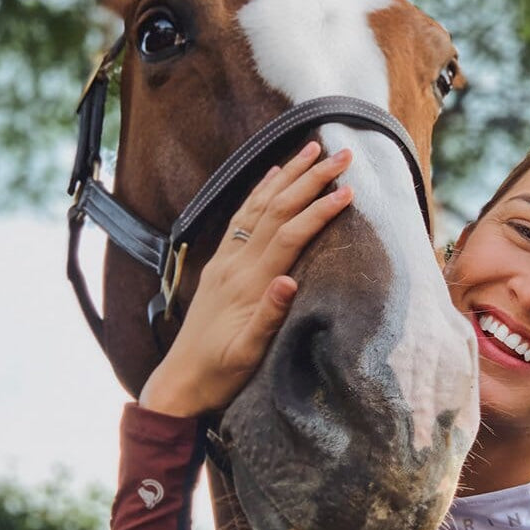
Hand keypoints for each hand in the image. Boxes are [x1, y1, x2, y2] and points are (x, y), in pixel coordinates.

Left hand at [139, 142, 353, 416]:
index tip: (349, 190)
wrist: (180, 381)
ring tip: (311, 148)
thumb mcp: (247, 354)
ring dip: (286, 175)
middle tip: (342, 153)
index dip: (320, 210)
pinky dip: (258, 192)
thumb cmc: (219, 373)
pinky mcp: (218, 264)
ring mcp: (224, 260)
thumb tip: (290, 281)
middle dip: (310, 179)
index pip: (289, 235)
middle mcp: (234, 263)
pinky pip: (241, 217)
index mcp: (247, 283)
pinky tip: (271, 175)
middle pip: (276, 209)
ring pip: (258, 206)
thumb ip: (268, 317)